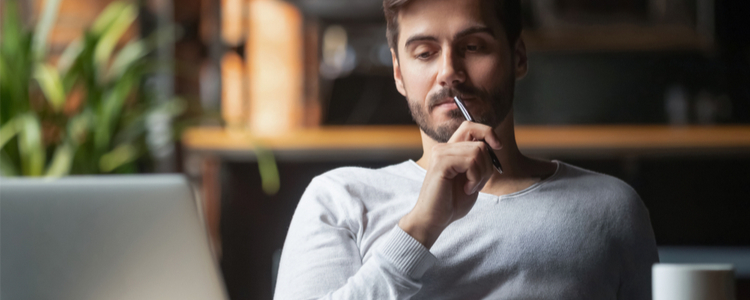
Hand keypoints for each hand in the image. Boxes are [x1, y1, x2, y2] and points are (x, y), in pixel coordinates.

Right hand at [399, 121, 501, 247]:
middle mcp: (444, 148)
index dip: (487, 132)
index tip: (497, 147)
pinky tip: (467, 189)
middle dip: (487, 165)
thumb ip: (478, 161)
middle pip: (480, 142)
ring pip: (478, 152)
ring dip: (481, 174)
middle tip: (477, 182)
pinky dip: (475, 178)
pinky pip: (471, 162)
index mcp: (450, 150)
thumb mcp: (472, 178)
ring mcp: (440, 153)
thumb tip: (493, 146)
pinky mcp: (441, 163)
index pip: (470, 126)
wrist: (434, 219)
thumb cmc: (452, 202)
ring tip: (470, 187)